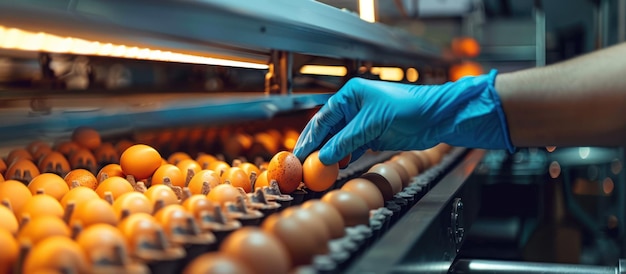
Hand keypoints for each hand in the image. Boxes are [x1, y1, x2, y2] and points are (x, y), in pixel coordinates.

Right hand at [293, 70, 513, 164]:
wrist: (435, 117)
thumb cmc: (406, 108)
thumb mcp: (371, 124)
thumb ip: (346, 141)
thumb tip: (323, 157)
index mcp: (350, 95)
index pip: (322, 119)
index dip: (309, 139)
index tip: (299, 155)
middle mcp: (353, 107)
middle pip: (328, 131)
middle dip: (316, 148)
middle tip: (302, 166)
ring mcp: (363, 122)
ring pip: (339, 141)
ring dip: (330, 155)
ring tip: (318, 171)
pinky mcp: (373, 136)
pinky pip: (353, 148)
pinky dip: (345, 158)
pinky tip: (338, 167)